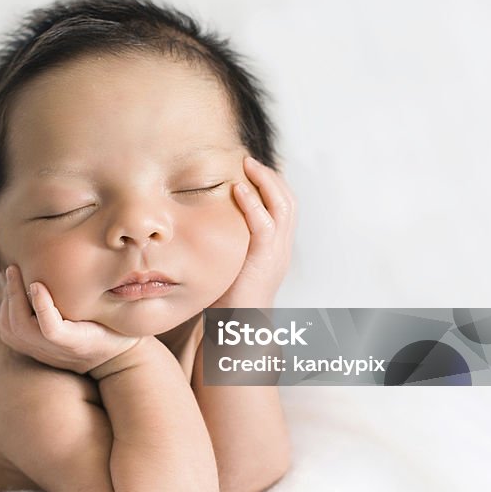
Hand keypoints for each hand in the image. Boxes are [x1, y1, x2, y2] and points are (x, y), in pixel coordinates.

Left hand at [0, 265, 143, 374]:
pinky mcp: (33, 351)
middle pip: (22, 328)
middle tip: (13, 268)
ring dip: (6, 302)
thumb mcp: (120, 315)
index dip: (41, 307)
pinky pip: (8, 333)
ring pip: (10, 331)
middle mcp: (56, 351)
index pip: (52, 331)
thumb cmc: (119, 329)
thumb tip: (102, 263)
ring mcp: (42, 353)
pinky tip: (11, 292)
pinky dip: (4, 310)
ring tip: (11, 277)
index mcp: (79, 342)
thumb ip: (107, 297)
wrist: (112, 360)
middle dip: (14, 295)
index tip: (36, 283)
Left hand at [211, 156, 296, 308]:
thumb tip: (201, 221)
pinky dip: (253, 204)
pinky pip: (265, 225)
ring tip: (247, 165)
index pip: (283, 207)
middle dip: (270, 176)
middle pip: (288, 200)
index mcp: (275, 248)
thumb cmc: (225, 300)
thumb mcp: (229, 263)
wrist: (235, 331)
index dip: (270, 184)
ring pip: (284, 206)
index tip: (251, 167)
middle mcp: (281, 248)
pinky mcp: (265, 260)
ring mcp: (277, 253)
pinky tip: (238, 189)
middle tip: (248, 160)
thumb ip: (226, 242)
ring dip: (265, 182)